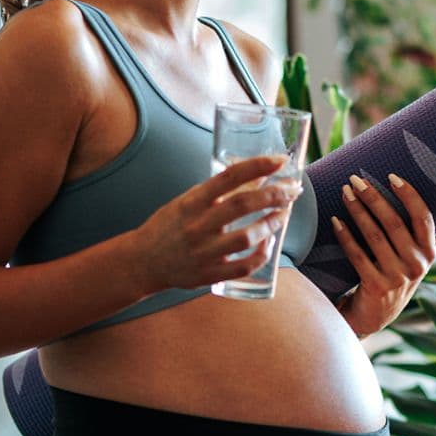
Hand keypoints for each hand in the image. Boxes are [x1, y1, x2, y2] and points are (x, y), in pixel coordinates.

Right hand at [131, 153, 299, 293]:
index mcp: (191, 202)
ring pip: (247, 236)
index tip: (280, 160)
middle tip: (293, 190)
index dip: (258, 166)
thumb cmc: (168, 227)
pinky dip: (261, 256)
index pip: (229, 177)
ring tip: (284, 214)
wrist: (142, 262)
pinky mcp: (208, 274)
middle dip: (274, 195)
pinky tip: (269, 244)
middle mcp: (197, 225)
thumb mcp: (187, 202)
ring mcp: (203, 252)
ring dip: (271, 223)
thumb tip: (258, 176)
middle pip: (243, 205)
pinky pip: (243, 266)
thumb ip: (219, 192)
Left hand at [330, 172, 435, 338]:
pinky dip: (345, 235)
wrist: (375, 316)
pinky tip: (335, 220)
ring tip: (345, 192)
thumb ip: (434, 238)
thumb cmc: (395, 278)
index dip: (409, 195)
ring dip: (357, 210)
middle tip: (356, 179)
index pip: (423, 217)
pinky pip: (357, 254)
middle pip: (394, 223)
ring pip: (374, 235)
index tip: (392, 176)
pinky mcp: (376, 286)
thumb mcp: (418, 261)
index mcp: (429, 253)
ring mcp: (397, 277)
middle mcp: (417, 265)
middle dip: (373, 197)